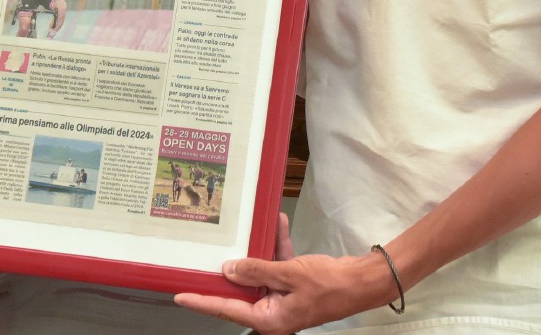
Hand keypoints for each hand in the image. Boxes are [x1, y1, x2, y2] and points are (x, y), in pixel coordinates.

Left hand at [175, 215, 390, 334]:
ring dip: (259, 249)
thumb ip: (257, 270)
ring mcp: (283, 296)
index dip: (203, 301)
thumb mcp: (289, 274)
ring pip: (260, 272)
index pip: (227, 309)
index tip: (180, 295)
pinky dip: (277, 244)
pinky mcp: (294, 282)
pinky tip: (277, 222)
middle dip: (229, 268)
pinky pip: (278, 262)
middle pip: (241, 289)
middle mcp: (272, 310)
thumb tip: (228, 269)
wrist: (361, 281)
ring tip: (247, 228)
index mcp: (268, 319)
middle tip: (206, 253)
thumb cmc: (327, 285)